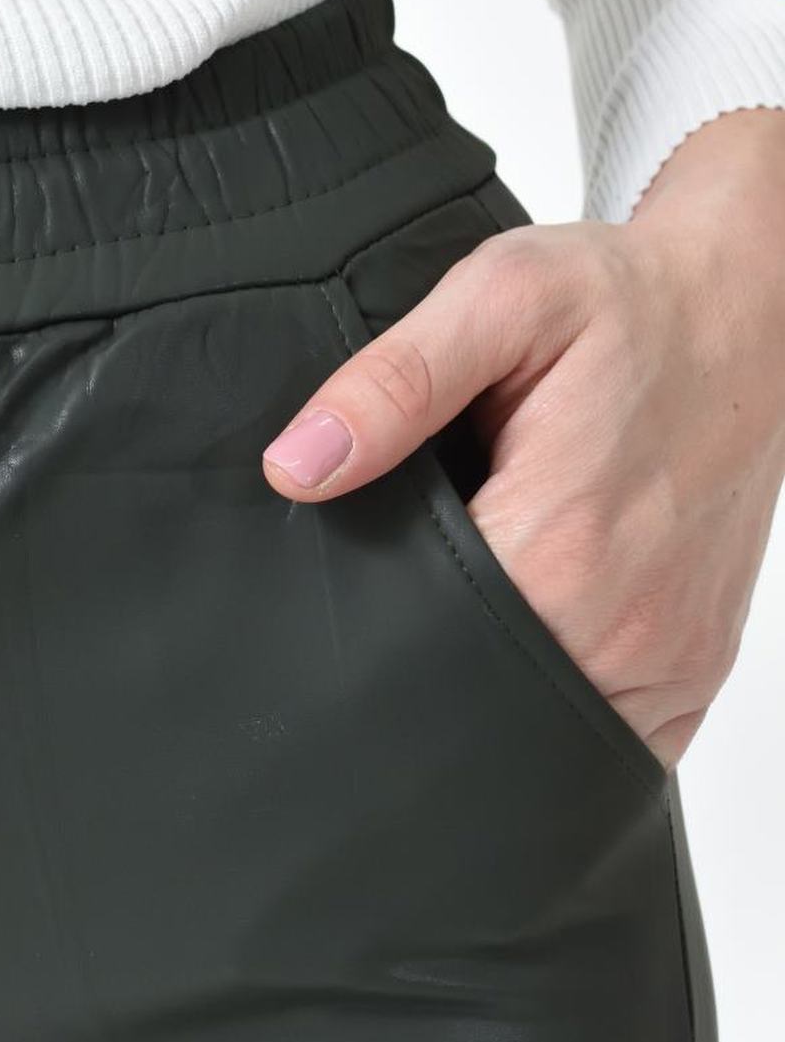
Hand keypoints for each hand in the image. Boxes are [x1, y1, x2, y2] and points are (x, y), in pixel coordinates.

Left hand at [257, 107, 784, 775]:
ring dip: (493, 693)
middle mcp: (621, 623)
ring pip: (539, 734)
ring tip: (475, 609)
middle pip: (475, 705)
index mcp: (558, 545)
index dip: (369, 632)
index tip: (360, 589)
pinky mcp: (690, 670)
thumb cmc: (627, 306)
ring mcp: (665, 659)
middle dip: (424, 666)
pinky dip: (559, 712)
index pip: (418, 652)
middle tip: (418, 588)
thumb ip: (394, 383)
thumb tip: (300, 463)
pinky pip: (610, 740)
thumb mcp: (497, 301)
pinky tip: (533, 645)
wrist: (743, 311)